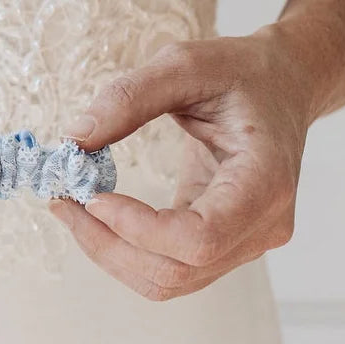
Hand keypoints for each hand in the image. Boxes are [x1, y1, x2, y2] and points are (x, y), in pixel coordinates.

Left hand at [49, 27, 314, 300]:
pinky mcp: (222, 246)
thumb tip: (76, 138)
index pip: (201, 238)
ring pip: (167, 281)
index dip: (139, 229)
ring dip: (108, 252)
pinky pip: (167, 268)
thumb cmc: (240, 72)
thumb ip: (130, 97)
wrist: (282, 85)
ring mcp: (245, 243)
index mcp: (266, 181)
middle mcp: (263, 226)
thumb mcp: (186, 63)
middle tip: (62, 201)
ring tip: (71, 207)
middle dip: (107, 243)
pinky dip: (123, 249)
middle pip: (176, 270)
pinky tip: (96, 213)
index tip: (92, 196)